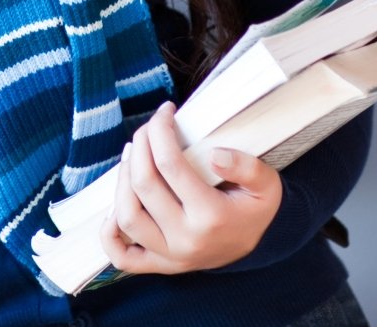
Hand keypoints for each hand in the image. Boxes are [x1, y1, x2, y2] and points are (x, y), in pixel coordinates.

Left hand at [98, 101, 282, 274]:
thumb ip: (248, 167)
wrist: (256, 247)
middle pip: (143, 185)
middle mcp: (186, 240)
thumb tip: (215, 155)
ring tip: (132, 155)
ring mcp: (170, 257)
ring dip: (121, 180)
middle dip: (140, 146)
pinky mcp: (159, 265)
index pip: (170, 165)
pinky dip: (109, 233)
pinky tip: (115, 205)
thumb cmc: (254, 208)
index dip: (161, 130)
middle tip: (147, 130)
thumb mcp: (267, 185)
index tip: (165, 112)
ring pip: (127, 217)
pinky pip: (122, 256)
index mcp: (212, 217)